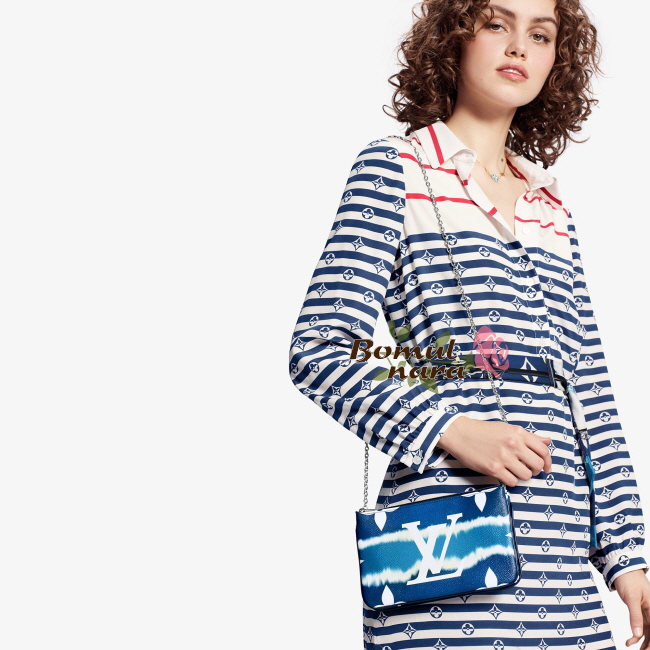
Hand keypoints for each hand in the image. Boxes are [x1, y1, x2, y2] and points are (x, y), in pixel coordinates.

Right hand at [436, 416, 551, 486]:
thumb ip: (528, 436)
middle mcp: (513, 444)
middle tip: (528, 469)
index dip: (548, 461)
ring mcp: (504, 457)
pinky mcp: (494, 469)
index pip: (543, 450)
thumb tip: (547, 441)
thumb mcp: (507, 428)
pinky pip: (512, 482)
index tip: (546, 467)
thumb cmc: (483, 431)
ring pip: (526, 476)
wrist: (460, 434)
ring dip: (522, 475)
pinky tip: (504, 474)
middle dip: (535, 470)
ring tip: (513, 471)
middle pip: (537, 465)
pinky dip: (511, 480)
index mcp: (518, 433)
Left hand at [612, 569, 649, 647]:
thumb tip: (637, 634)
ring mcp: (647, 612)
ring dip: (642, 643)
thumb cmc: (629, 580)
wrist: (622, 568)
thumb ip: (635, 616)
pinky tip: (629, 642)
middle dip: (649, 645)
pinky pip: (641, 626)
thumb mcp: (631, 598)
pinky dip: (636, 635)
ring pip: (648, 632)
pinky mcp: (640, 611)